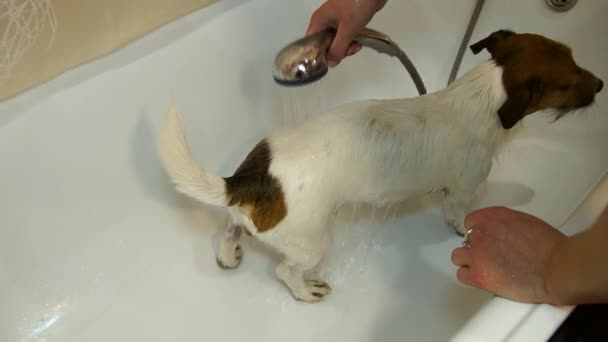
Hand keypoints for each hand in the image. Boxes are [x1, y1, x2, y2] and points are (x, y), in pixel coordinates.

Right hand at [306, 0, 387, 66]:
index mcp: (319, 21)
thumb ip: (338, 49)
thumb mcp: (347, 30)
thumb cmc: (357, 4)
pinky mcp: (346, 21)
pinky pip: (345, 36)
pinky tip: (359, 41)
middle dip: (337, 51)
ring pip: (336, 42)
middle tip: (349, 49)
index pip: (312, 44)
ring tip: (357, 44)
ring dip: (346, 47)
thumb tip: (330, 63)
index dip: (319, 55)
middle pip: (325, 45)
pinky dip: (351, 41)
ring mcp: (336, 21)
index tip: (331, 60)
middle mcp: (325, 21)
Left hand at [451, 206, 566, 302]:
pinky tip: (483, 278)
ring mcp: (477, 254)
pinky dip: (470, 277)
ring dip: (470, 261)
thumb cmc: (550, 246)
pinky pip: (462, 275)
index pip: (471, 222)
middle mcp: (481, 232)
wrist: (556, 267)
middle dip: (477, 248)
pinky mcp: (478, 275)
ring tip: (485, 268)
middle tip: (491, 256)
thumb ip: (505, 225)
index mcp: (492, 216)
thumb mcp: (524, 222)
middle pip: (467, 240)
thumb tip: (500, 234)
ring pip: (458, 257)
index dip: (479, 232)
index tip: (486, 240)